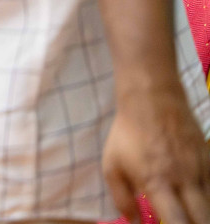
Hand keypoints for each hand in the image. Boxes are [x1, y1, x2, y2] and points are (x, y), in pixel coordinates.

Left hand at [101, 85, 209, 223]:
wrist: (152, 100)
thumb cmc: (128, 134)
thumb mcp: (112, 165)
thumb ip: (121, 197)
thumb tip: (133, 221)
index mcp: (157, 183)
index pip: (178, 222)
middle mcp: (184, 180)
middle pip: (203, 219)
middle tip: (182, 221)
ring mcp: (201, 170)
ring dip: (202, 214)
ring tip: (188, 213)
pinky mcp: (209, 159)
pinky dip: (206, 197)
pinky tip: (196, 199)